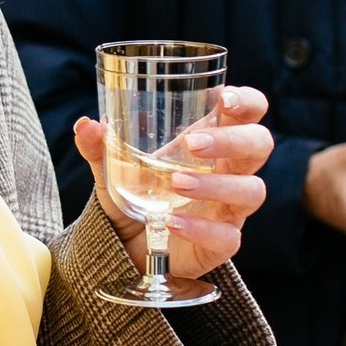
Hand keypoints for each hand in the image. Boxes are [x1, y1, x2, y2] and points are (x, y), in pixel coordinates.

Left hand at [75, 85, 273, 280]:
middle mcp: (230, 170)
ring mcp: (230, 207)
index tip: (224, 98)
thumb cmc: (137, 194)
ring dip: (217, 184)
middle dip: (234, 140)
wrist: (129, 247)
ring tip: (177, 183)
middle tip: (194, 144)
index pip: (250, 112)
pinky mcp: (223, 242)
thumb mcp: (113, 169)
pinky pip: (227, 236)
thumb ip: (100, 147)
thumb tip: (86, 125)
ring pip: (251, 190)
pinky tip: (172, 223)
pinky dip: (200, 228)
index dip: (247, 101)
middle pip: (260, 144)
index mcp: (213, 141)